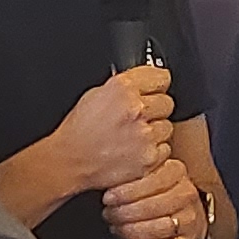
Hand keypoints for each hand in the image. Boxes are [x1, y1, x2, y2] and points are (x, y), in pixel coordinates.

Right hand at [34, 64, 173, 196]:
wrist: (70, 161)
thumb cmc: (78, 131)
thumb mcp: (96, 94)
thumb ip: (124, 87)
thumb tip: (143, 84)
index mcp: (123, 88)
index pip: (161, 78)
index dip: (156, 85)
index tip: (154, 91)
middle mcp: (136, 109)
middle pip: (167, 103)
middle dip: (154, 110)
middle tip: (137, 119)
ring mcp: (145, 135)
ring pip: (167, 127)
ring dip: (154, 132)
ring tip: (133, 137)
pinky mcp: (149, 157)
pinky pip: (165, 149)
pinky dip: (153, 151)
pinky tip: (135, 151)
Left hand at [99, 154, 207, 238]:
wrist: (177, 210)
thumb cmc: (153, 190)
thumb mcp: (143, 172)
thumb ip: (131, 169)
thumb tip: (107, 169)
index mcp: (175, 172)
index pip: (154, 181)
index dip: (128, 191)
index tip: (109, 197)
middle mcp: (185, 194)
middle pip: (155, 205)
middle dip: (127, 212)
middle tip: (110, 214)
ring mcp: (189, 218)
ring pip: (162, 227)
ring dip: (134, 230)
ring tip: (118, 228)